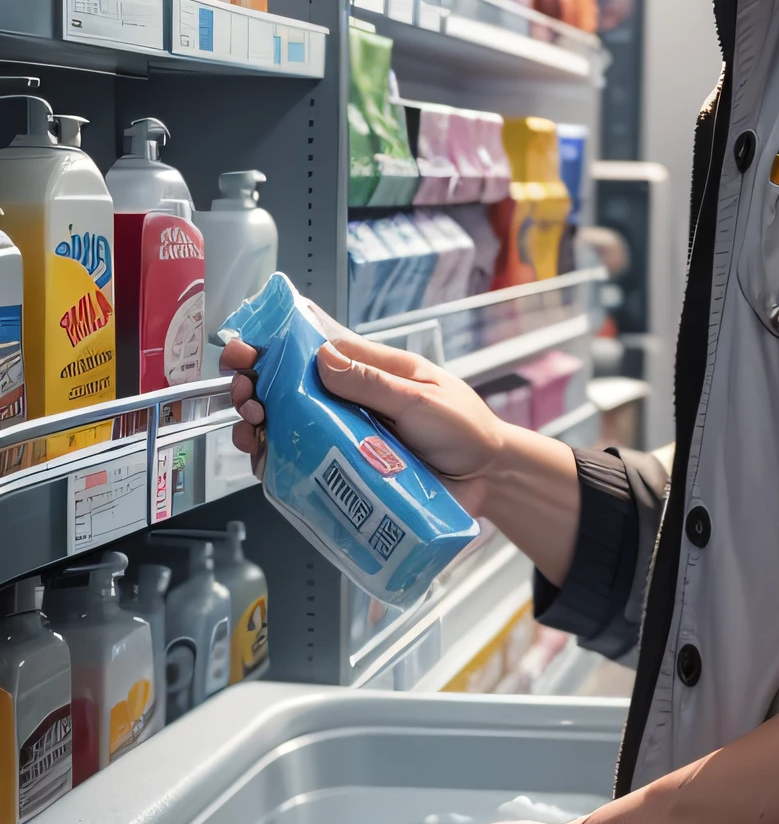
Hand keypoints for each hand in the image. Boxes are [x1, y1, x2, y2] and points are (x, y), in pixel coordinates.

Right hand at [222, 311, 509, 514]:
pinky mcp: (344, 471)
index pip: (311, 349)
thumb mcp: (424, 400)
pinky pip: (303, 466)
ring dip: (259, 425)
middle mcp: (349, 402)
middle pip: (288, 389)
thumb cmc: (464, 427)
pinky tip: (264, 461)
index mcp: (369, 371)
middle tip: (246, 397)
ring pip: (287, 428)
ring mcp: (344, 437)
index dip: (272, 348)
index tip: (246, 351)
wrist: (488, 476)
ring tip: (252, 428)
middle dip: (256, 388)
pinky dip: (277, 463)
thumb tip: (324, 360)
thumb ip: (376, 384)